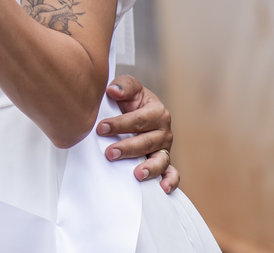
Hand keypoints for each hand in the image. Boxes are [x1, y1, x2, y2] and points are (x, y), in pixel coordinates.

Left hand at [96, 75, 178, 192]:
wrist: (135, 110)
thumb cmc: (131, 99)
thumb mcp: (129, 87)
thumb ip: (123, 86)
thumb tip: (113, 91)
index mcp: (157, 111)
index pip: (138, 120)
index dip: (119, 124)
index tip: (101, 128)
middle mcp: (164, 131)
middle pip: (147, 142)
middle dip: (127, 148)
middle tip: (109, 153)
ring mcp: (164, 148)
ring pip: (160, 160)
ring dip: (149, 168)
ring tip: (137, 174)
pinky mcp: (163, 161)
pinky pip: (171, 173)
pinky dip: (171, 181)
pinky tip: (163, 188)